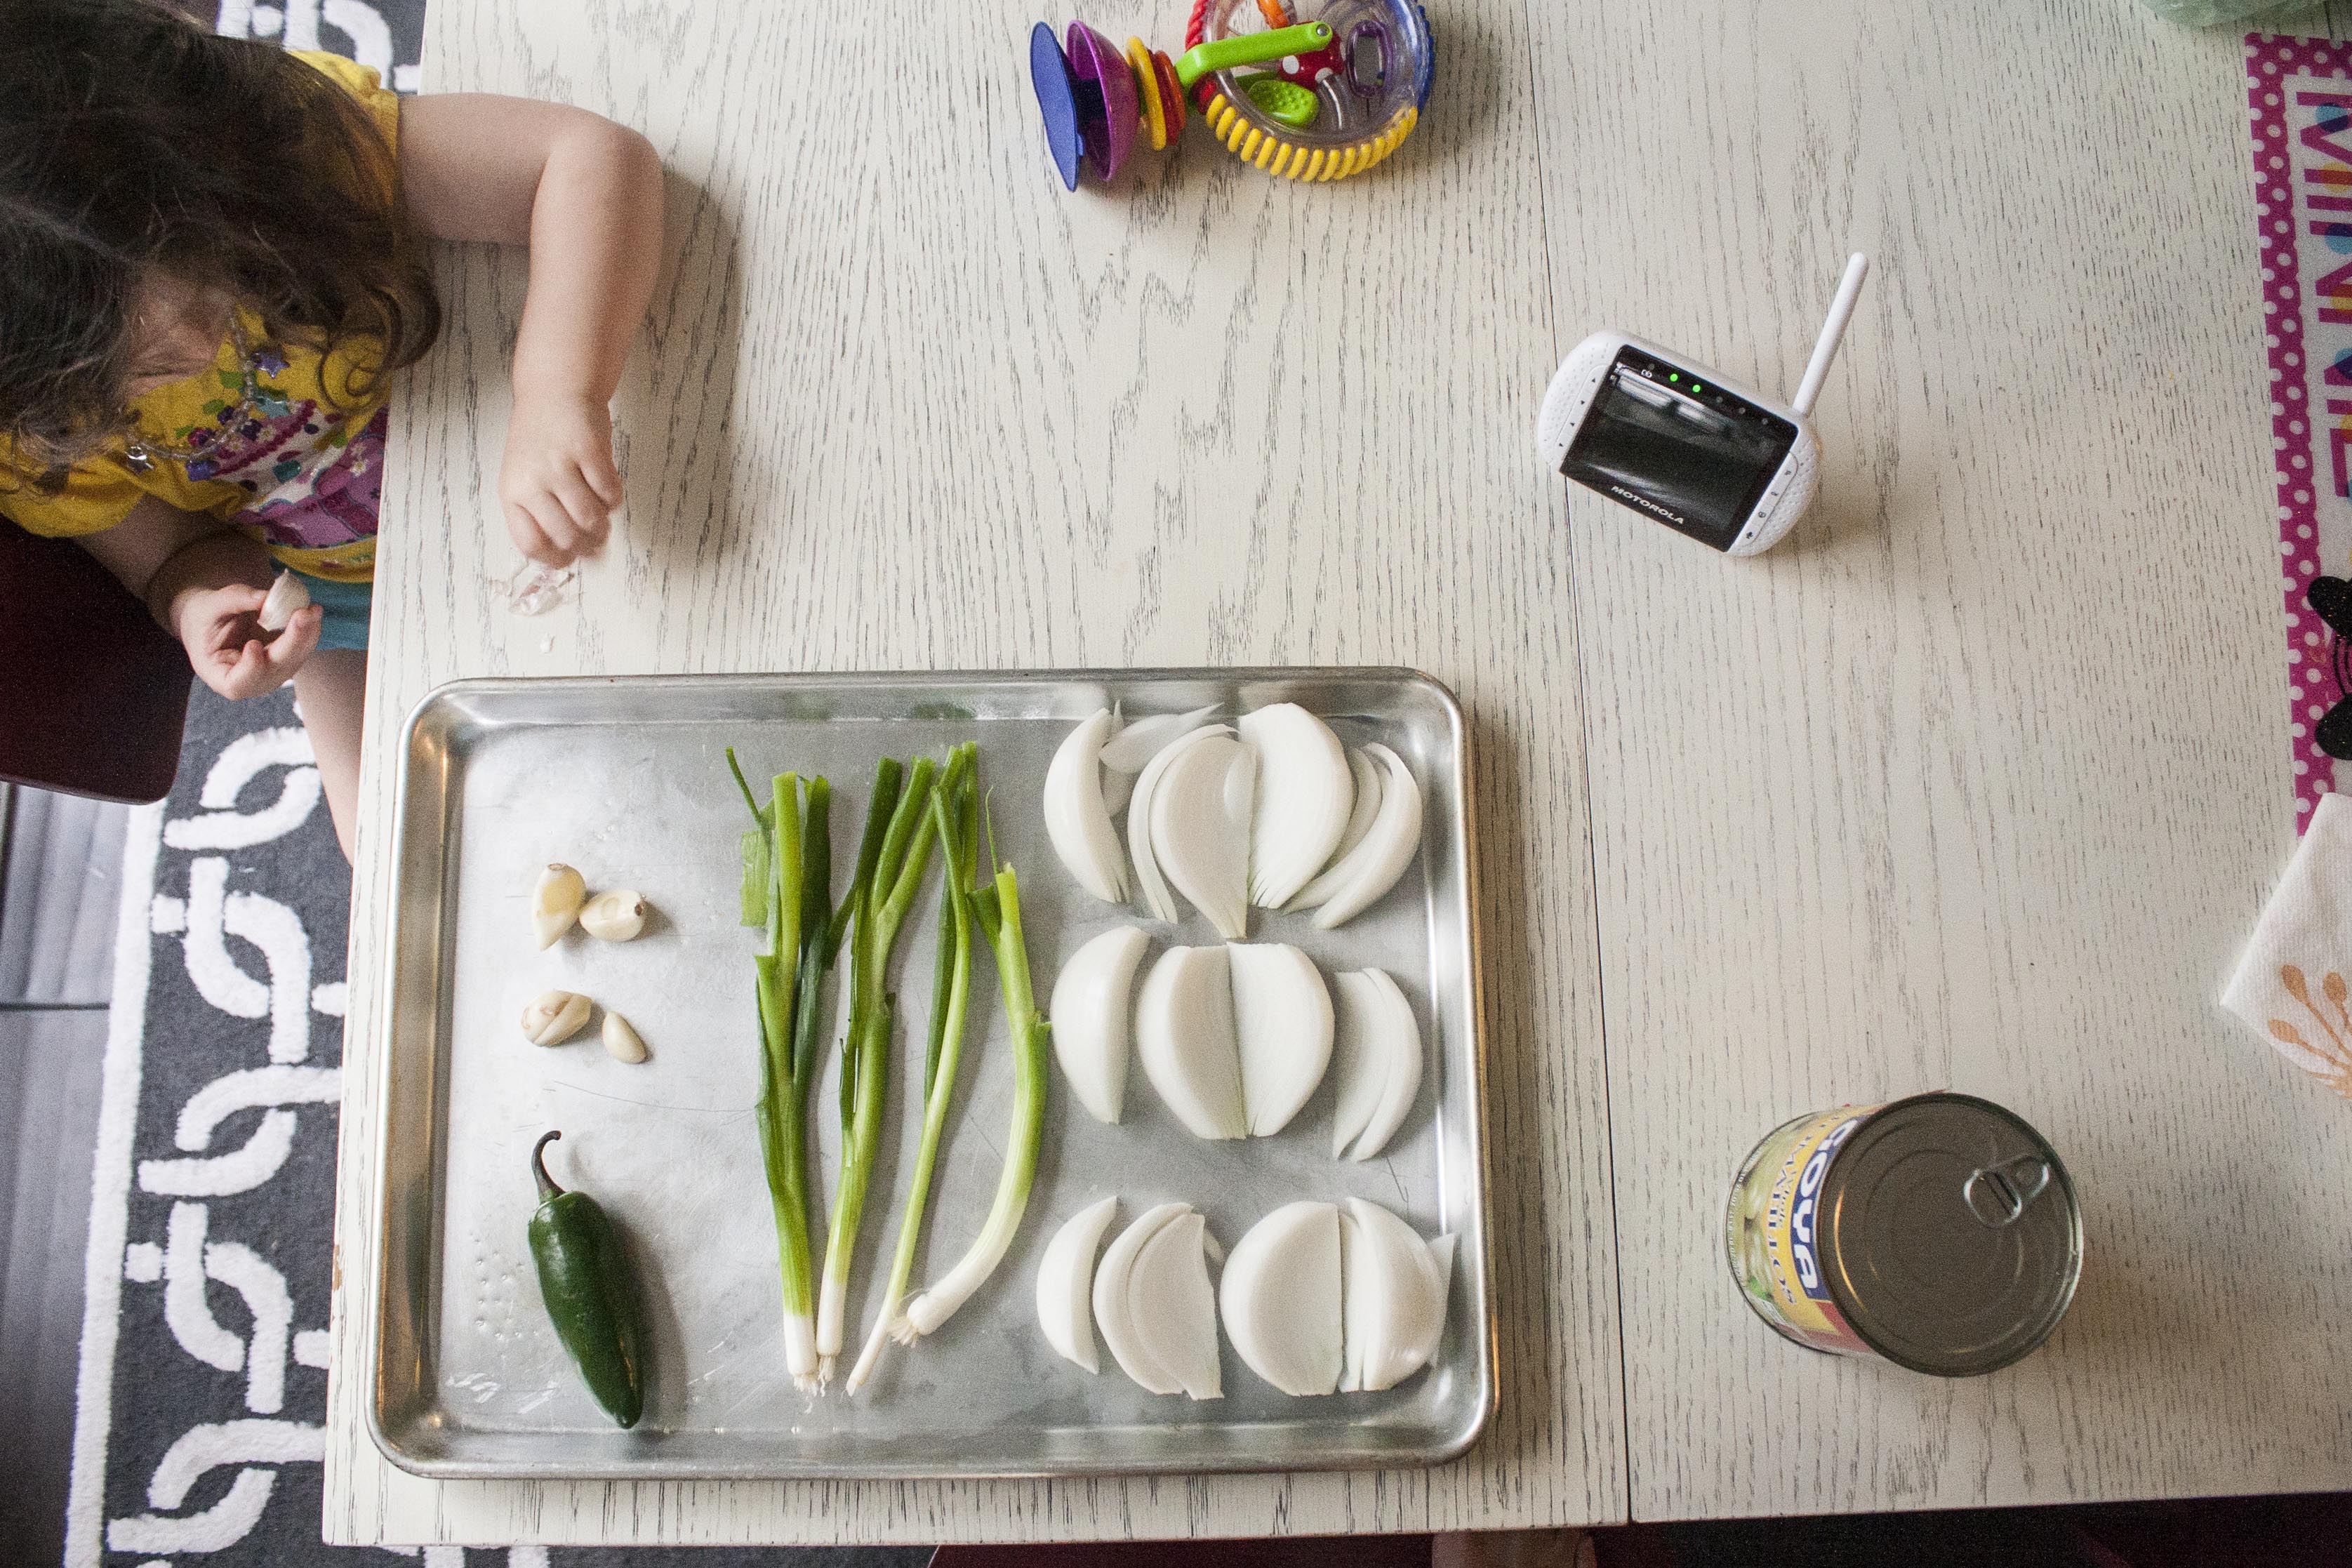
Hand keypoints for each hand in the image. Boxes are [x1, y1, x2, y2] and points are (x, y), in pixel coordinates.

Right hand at [172, 582, 321, 699]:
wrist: (213, 619)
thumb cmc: (203, 616)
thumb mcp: (209, 605)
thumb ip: (234, 600)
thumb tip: (266, 597)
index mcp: (218, 676)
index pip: (236, 684)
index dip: (250, 668)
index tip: (254, 645)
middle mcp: (248, 682)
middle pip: (274, 670)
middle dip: (291, 643)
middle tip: (303, 614)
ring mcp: (270, 674)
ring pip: (294, 661)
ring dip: (307, 635)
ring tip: (312, 609)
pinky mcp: (284, 661)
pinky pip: (301, 649)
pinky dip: (309, 630)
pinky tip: (312, 611)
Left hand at [499, 392, 623, 566]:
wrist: (554, 391)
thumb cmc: (541, 440)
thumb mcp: (525, 477)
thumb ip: (539, 513)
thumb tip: (570, 554)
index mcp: (512, 492)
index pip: (530, 544)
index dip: (555, 558)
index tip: (569, 558)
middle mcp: (532, 480)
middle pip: (566, 536)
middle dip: (587, 544)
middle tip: (596, 539)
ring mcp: (560, 465)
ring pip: (591, 519)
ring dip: (603, 524)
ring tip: (603, 517)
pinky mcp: (588, 450)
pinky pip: (610, 494)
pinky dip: (613, 498)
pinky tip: (606, 487)